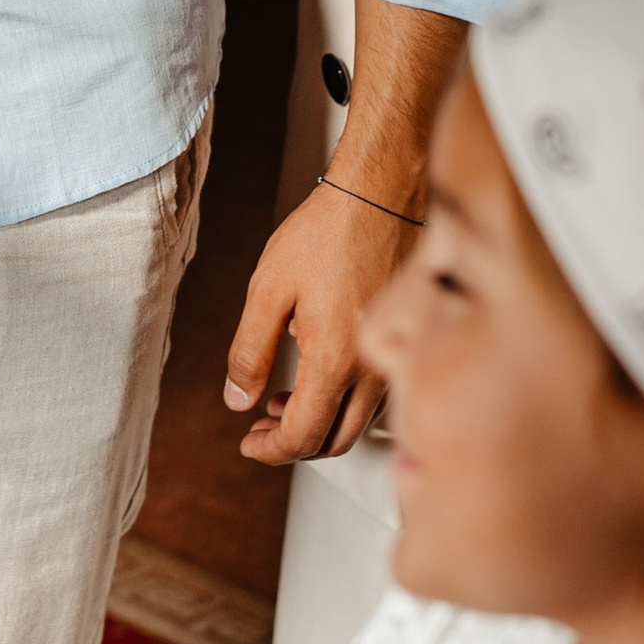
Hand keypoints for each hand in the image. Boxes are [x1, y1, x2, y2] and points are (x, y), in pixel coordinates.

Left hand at [225, 181, 406, 463]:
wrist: (382, 193)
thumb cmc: (326, 233)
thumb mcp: (269, 289)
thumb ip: (250, 351)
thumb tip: (237, 401)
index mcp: (335, 362)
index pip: (303, 437)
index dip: (270, 450)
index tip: (247, 442)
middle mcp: (373, 370)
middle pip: (335, 440)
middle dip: (293, 443)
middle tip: (260, 425)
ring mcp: (394, 357)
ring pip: (359, 421)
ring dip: (320, 423)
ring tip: (281, 399)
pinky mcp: (405, 341)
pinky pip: (376, 395)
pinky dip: (345, 402)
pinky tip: (319, 373)